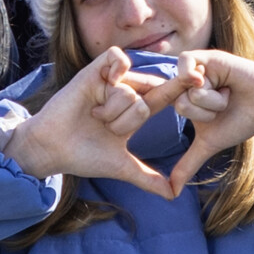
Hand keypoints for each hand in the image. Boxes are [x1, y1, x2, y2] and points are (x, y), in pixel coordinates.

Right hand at [1, 49, 174, 191]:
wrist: (52, 149)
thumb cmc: (83, 156)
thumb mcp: (121, 167)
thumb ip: (147, 177)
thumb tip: (173, 194)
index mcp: (134, 111)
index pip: (164, 98)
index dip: (181, 90)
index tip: (201, 82)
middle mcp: (124, 93)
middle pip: (149, 96)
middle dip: (131, 119)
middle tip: (108, 129)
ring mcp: (109, 81)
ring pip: (132, 89)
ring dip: (113, 110)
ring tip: (94, 116)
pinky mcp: (93, 72)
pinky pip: (118, 59)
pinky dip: (117, 69)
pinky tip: (107, 83)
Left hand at [159, 49, 253, 192]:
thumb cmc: (240, 122)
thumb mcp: (209, 144)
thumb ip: (188, 164)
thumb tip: (172, 192)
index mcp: (183, 99)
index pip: (166, 108)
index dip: (181, 113)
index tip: (198, 115)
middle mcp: (187, 83)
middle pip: (179, 104)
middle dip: (206, 113)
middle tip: (224, 106)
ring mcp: (197, 68)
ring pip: (187, 91)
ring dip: (212, 100)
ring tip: (227, 94)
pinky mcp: (207, 56)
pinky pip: (187, 67)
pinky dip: (200, 80)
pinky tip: (220, 82)